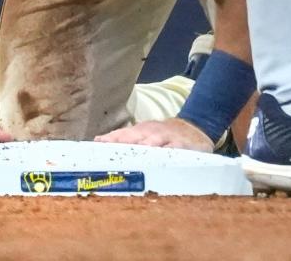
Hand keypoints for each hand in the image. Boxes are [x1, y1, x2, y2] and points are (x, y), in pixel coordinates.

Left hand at [95, 117, 213, 152]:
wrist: (193, 129)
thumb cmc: (162, 136)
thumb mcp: (143, 135)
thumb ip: (122, 139)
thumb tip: (97, 141)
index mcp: (140, 131)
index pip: (122, 134)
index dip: (110, 140)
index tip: (97, 145)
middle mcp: (151, 132)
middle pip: (135, 137)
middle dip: (124, 143)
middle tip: (112, 153)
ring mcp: (167, 137)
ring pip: (154, 142)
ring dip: (145, 147)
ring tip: (136, 156)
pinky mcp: (182, 145)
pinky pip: (174, 150)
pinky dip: (167, 154)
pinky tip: (162, 160)